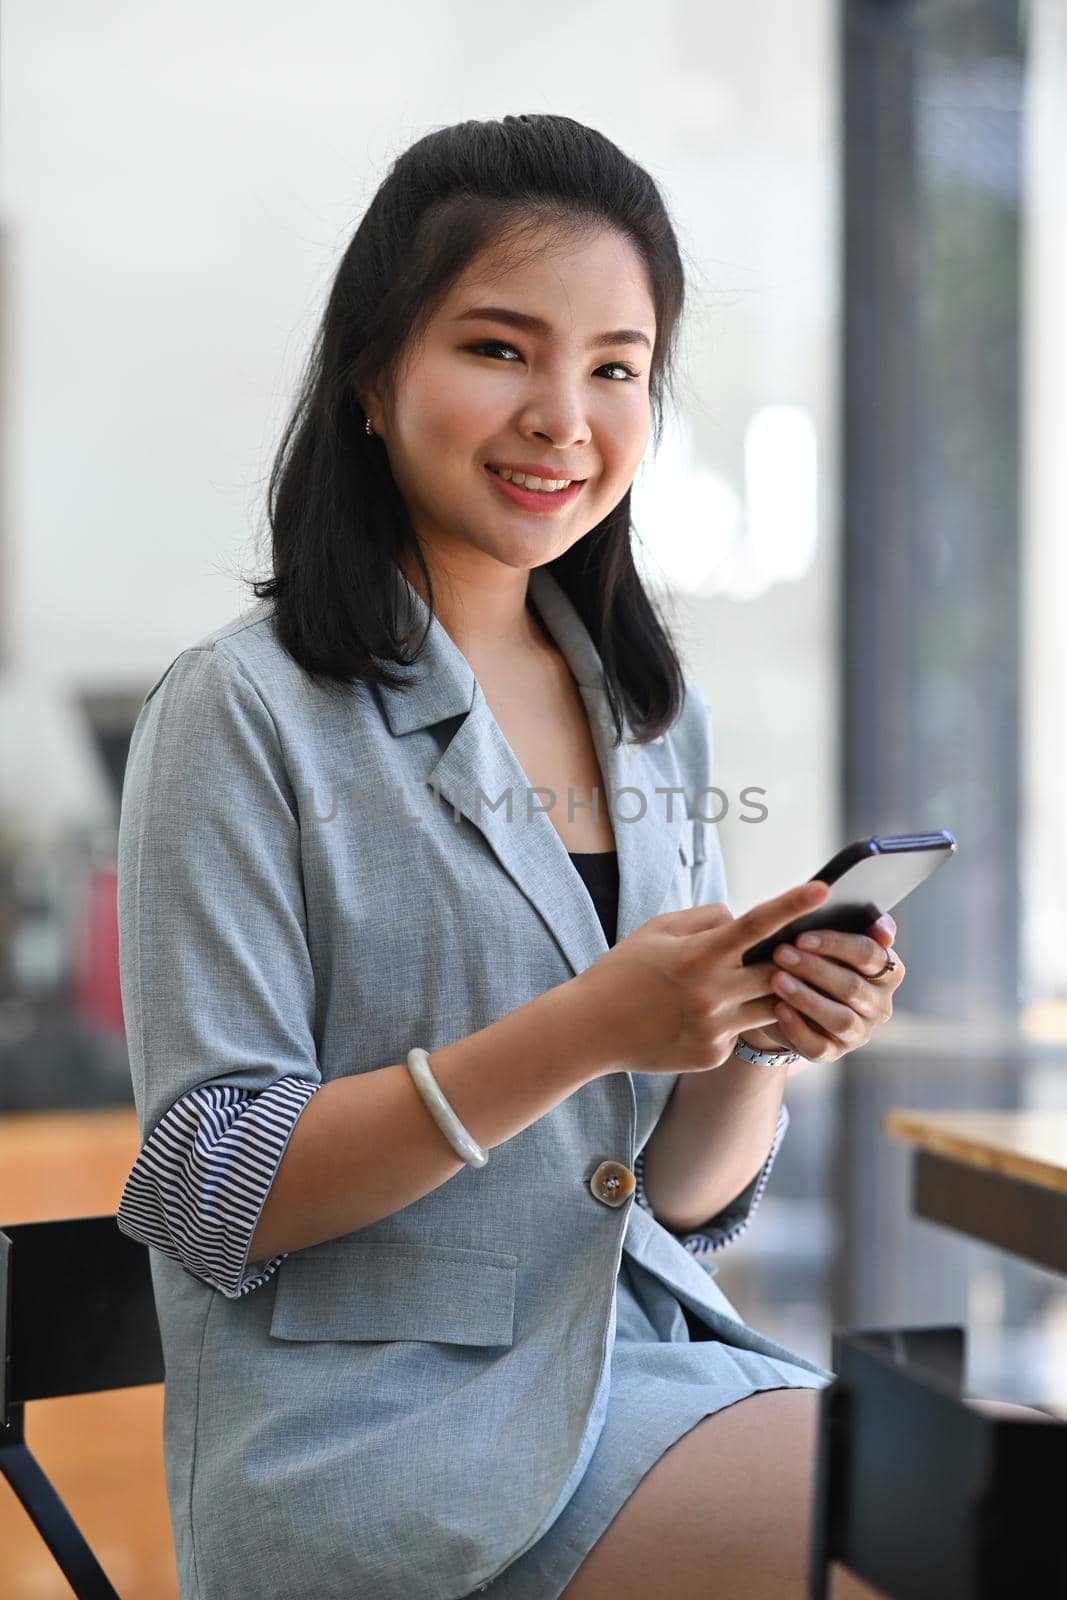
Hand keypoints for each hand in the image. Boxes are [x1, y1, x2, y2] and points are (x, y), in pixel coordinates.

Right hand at [579, 879, 831, 1076]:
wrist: (589, 1030)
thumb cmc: (622, 971)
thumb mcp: (657, 930)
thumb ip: (706, 919)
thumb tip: (741, 919)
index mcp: (698, 955)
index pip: (756, 925)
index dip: (792, 904)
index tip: (823, 888)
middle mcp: (712, 994)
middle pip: (779, 973)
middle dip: (794, 960)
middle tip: (803, 948)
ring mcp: (714, 1029)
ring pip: (770, 1008)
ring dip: (771, 992)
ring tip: (752, 982)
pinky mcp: (712, 1055)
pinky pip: (741, 1032)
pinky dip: (734, 1019)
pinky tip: (701, 1017)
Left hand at [740, 913, 904, 1067]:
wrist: (780, 998)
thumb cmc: (809, 956)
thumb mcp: (823, 938)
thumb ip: (845, 923)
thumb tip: (882, 925)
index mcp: (886, 969)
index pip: (869, 953)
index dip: (836, 944)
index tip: (802, 934)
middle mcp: (880, 1003)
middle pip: (852, 986)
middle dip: (814, 968)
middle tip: (780, 953)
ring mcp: (859, 1032)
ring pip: (839, 1018)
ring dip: (807, 998)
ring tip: (777, 980)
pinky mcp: (834, 1052)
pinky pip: (819, 1046)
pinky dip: (798, 1028)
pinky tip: (778, 1010)